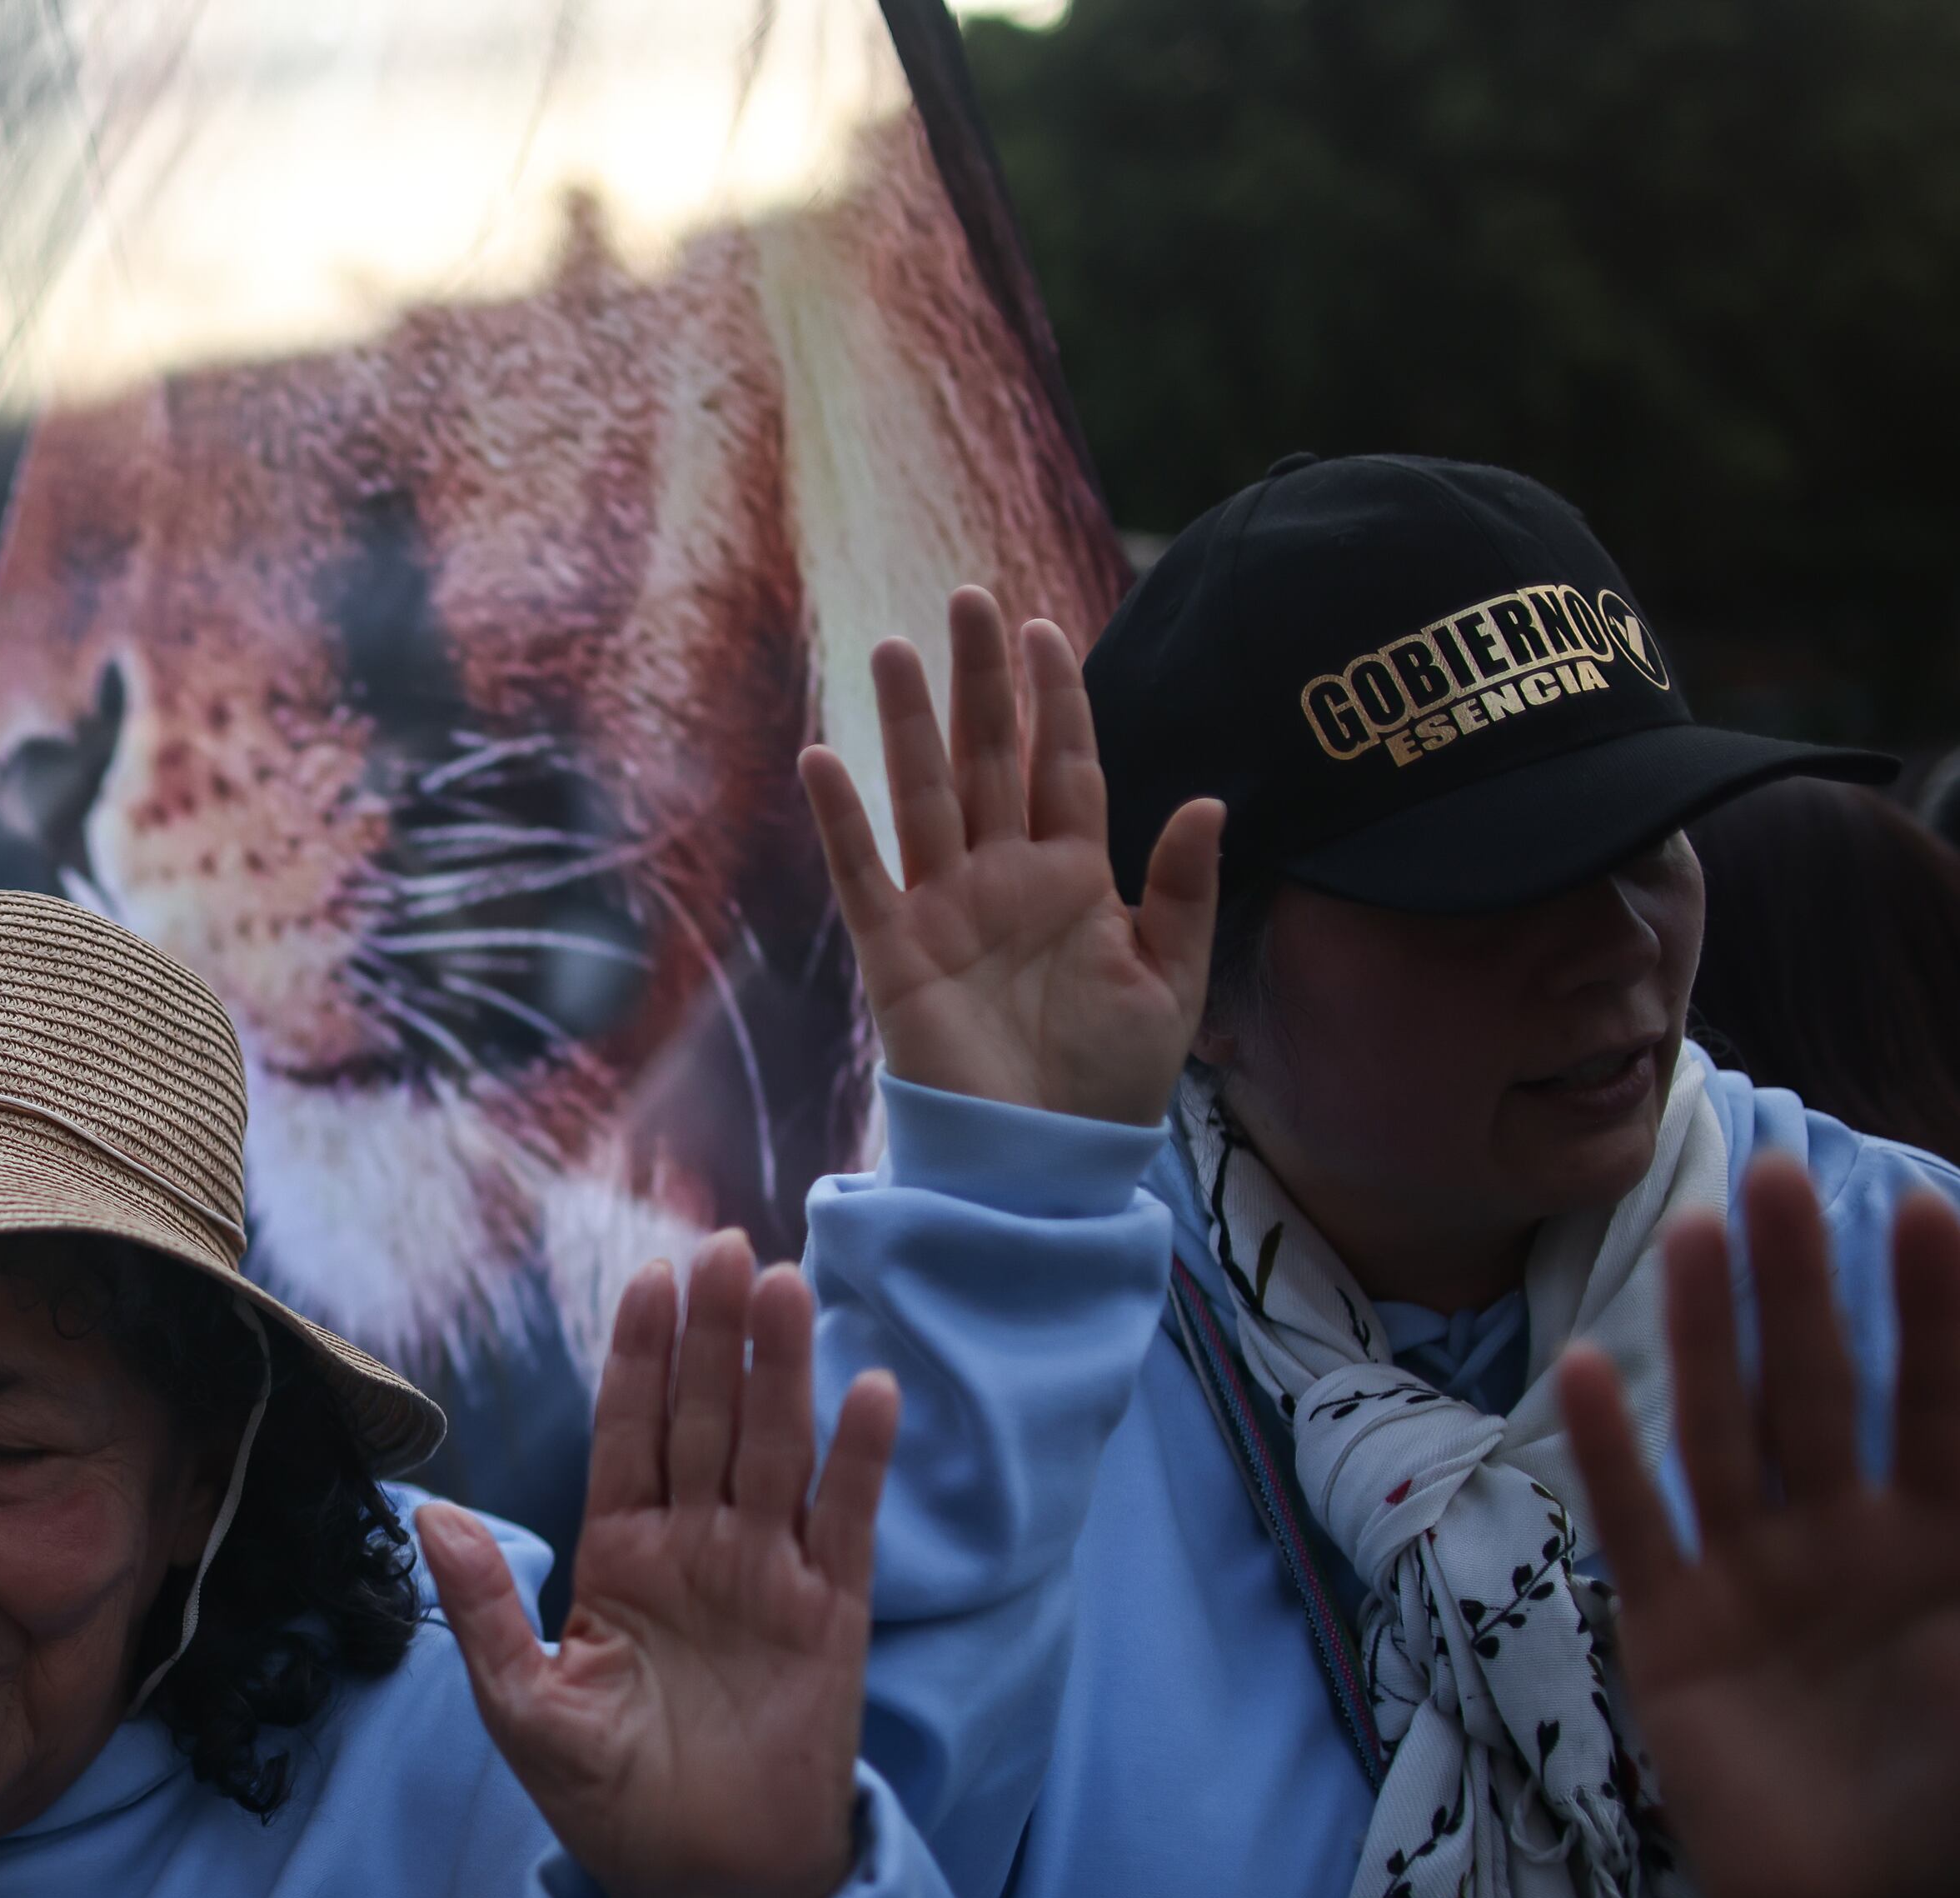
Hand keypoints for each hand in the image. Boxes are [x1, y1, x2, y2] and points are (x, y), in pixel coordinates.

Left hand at [425, 1233, 900, 1897]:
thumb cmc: (610, 1799)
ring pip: (775, 1450)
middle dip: (713, 1335)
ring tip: (783, 1287)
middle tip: (725, 1244)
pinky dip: (858, 1460)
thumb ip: (486, 1607)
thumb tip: (431, 1512)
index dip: (640, 1357)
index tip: (649, 1279)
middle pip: (706, 1418)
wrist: (703, 1883)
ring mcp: (768, 1575)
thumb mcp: (523, 1706)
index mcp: (622, 1556)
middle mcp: (698, 1548)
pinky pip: (844, 1524)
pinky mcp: (829, 1617)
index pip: (630, 1433)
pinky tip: (868, 1391)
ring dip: (781, 1370)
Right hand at [798, 586, 1223, 1125]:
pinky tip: (823, 758)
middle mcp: (1005, 880)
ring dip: (910, 723)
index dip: (1056, 699)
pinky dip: (842, 820)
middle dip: (980, 680)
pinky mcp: (899, 956)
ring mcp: (947, 912)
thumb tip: (1208, 800)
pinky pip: (864, 875)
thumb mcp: (1175, 982)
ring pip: (927, 796)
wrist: (1048, 1164)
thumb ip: (1184, 892)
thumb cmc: (1112, 1083)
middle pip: (990, 758)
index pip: (1064, 767)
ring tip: (894, 647)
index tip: (1044, 629)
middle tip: (967, 598)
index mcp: (1076, 880)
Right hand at [1559, 1158, 1959, 1897]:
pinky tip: (1584, 1372)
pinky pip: (1637, 1526)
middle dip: (1809, 1286)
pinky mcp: (1673, 1634)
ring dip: (1707, 1334)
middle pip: (1823, 1388)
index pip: (1945, 1402)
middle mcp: (1851, 1540)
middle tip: (1782, 1177)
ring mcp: (1756, 1579)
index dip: (1939, 1314)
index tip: (1930, 1210)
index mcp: (1949, 1546)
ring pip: (1727, 1429)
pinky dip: (1609, 1453)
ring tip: (1693, 1234)